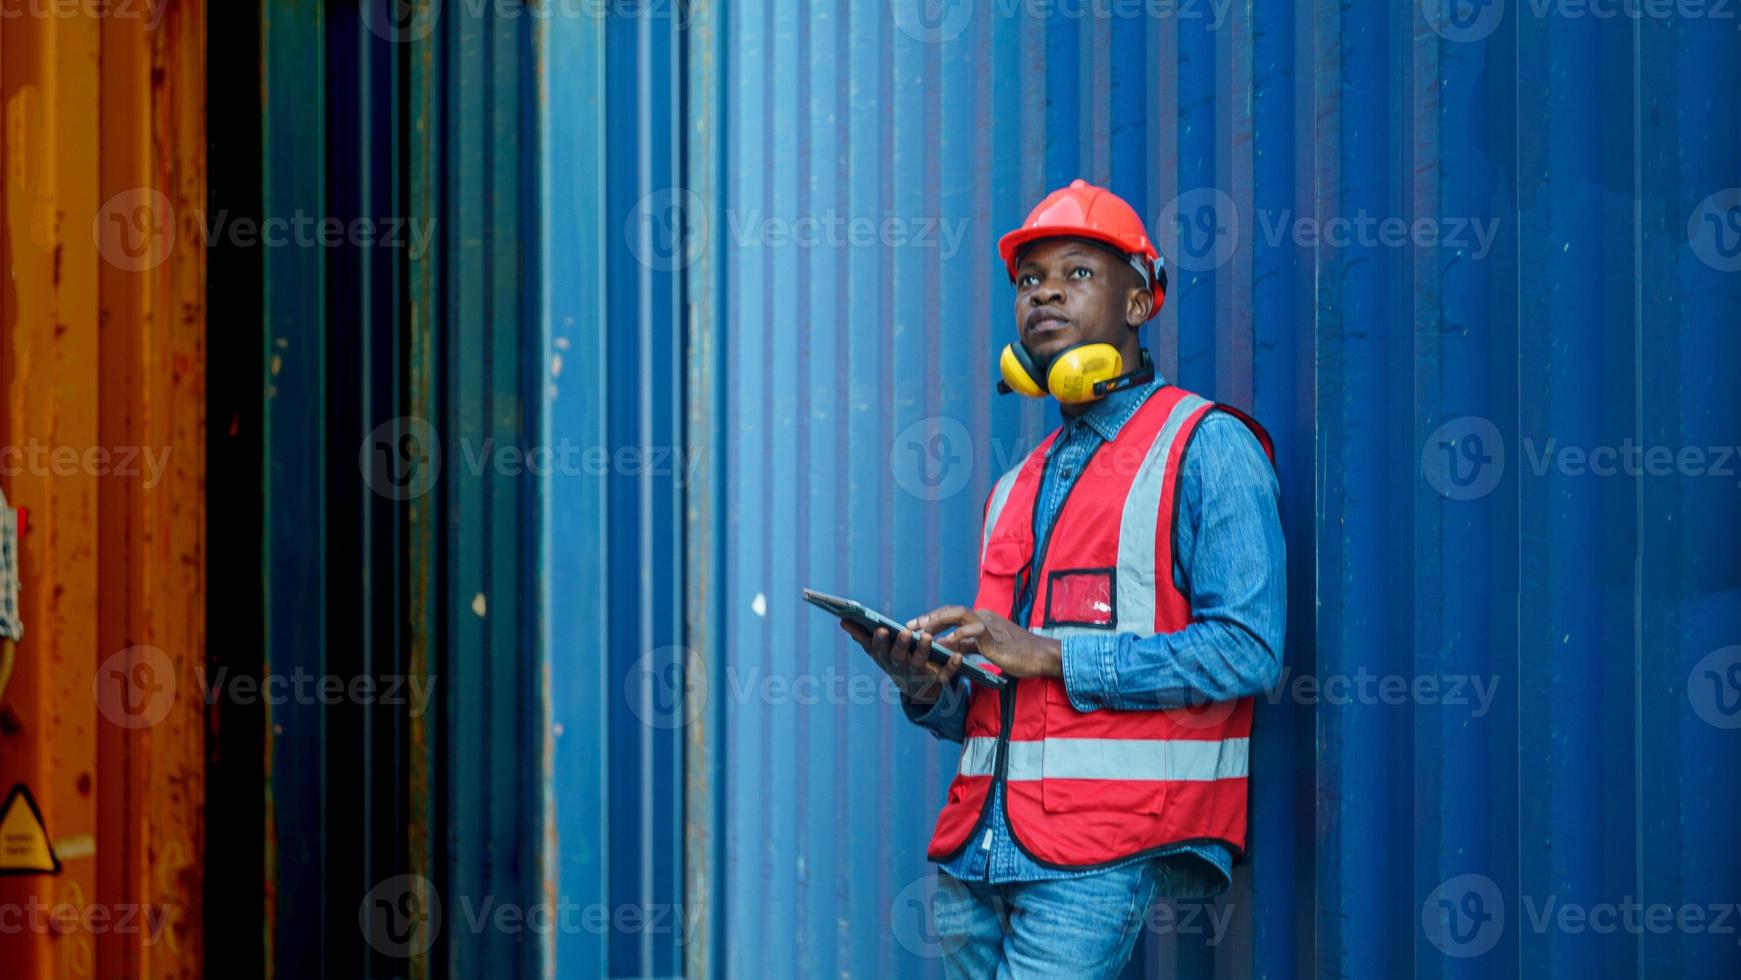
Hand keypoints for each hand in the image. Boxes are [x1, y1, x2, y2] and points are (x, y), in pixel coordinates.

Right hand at [838, 619, 962, 704]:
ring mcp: (919, 675)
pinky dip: (952, 667)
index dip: (880, 641)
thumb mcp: (879, 652)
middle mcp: (901, 668)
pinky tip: (958, 655)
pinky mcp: (938, 681)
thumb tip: (843, 621)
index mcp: (886, 659)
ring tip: (928, 636)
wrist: (917, 690)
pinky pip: (946, 675)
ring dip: (924, 651)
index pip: (880, 650)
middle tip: (906, 632)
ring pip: (921, 664)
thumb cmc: (896, 662)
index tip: (881, 629)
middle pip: (899, 657)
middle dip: (902, 645)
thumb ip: (862, 637)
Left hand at [908, 606, 1062, 679]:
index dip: (932, 618)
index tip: (914, 625)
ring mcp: (989, 625)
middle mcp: (983, 617)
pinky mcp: (995, 638)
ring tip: (922, 632)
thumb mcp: (987, 648)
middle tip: (910, 626)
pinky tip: (945, 644)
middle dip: (929, 618)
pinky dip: (958, 636)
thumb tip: (948, 648)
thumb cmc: (1017, 653)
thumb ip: (968, 646)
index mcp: (980, 619)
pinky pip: (974, 633)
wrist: (1041, 656)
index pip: (951, 614)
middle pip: (951, 611)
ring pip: (959, 616)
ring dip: (938, 622)